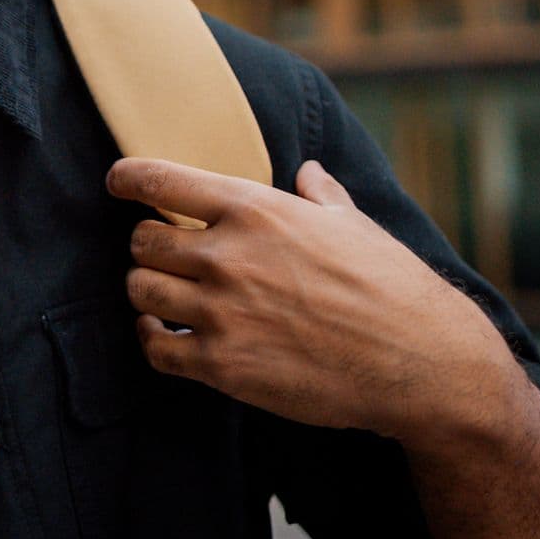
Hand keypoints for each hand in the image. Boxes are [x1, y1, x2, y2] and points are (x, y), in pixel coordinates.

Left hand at [107, 158, 521, 444]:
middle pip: (142, 240)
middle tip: (163, 253)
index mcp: (256, 210)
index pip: (161, 180)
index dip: (128, 179)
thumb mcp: (354, 225)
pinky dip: (152, 339)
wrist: (422, 363)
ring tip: (165, 294)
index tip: (118, 183)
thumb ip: (319, 196)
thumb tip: (309, 172)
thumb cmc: (390, 286)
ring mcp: (222, 312)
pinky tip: (164, 334)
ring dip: (147, 290)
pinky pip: (155, 348)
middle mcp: (228, 256)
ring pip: (140, 290)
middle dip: (147, 245)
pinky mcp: (223, 365)